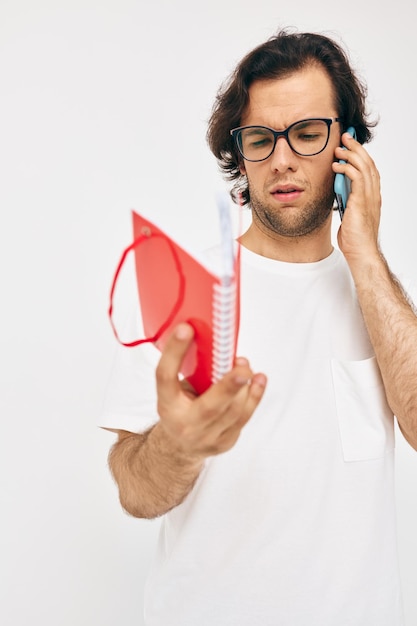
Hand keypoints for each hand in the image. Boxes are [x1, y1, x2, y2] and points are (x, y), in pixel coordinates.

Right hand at [155, 323, 266, 460]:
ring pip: (233, 413)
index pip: (166, 376)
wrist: (178, 447)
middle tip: (243, 367)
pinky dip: (254, 397)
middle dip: (229, 386)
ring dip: (245, 387)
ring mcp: (206, 438)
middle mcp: (184, 425)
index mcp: (167, 405)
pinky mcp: (224, 443)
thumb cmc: (180, 408)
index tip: (186, 328)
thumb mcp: (175, 390)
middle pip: (209, 406)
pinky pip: (243, 418)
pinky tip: (259, 380)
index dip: (175, 351)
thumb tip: (216, 342)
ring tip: (246, 367)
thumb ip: (192, 370)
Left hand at [332, 132, 381, 265]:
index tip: (350, 146)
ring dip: (351, 154)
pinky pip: (357, 178)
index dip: (360, 155)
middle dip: (356, 148)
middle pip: (368, 163)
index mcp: (371, 196)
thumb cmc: (354, 239)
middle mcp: (373, 194)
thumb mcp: (348, 215)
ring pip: (364, 166)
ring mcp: (370, 197)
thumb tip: (336, 193)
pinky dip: (347, 168)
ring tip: (339, 148)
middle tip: (345, 137)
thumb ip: (345, 202)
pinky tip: (337, 166)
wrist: (361, 252)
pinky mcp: (362, 202)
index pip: (369, 169)